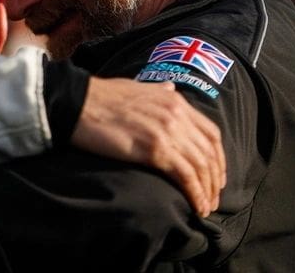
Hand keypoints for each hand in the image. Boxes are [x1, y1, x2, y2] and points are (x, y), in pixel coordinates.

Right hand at [71, 78, 225, 216]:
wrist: (77, 102)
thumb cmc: (99, 96)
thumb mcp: (135, 87)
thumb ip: (157, 91)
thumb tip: (170, 89)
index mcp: (174, 101)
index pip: (211, 133)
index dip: (218, 157)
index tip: (216, 175)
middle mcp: (176, 115)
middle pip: (209, 152)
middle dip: (215, 178)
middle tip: (214, 197)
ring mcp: (166, 131)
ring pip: (200, 166)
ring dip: (207, 191)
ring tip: (205, 207)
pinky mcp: (154, 149)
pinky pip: (185, 176)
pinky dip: (196, 194)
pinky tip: (196, 206)